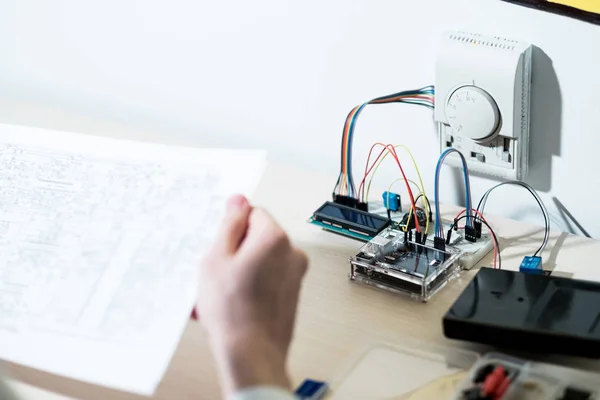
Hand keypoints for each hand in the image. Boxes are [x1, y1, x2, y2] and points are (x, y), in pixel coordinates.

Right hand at [196, 195, 307, 395]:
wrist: (251, 354)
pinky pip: (268, 278)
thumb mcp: (216, 258)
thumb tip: (238, 201)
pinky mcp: (292, 293)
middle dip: (236, 251)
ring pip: (261, 259)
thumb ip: (229, 224)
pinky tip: (232, 303)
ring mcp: (295, 274)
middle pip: (258, 237)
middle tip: (218, 272)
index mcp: (275, 237)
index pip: (252, 213)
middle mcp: (292, 253)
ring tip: (221, 293)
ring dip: (240, 270)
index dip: (232, 229)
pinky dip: (250, 285)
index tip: (221, 246)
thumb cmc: (232, 311)